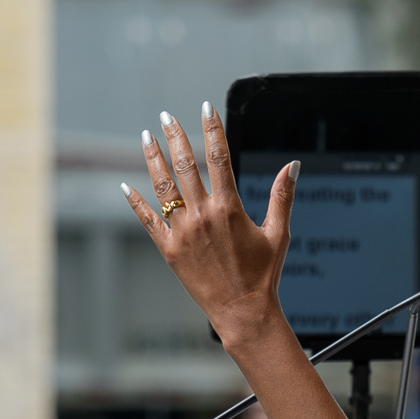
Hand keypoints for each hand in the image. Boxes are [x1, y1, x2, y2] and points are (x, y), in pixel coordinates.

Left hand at [123, 106, 297, 348]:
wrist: (242, 311)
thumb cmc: (263, 275)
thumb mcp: (279, 233)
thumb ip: (283, 196)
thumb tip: (293, 165)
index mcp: (229, 208)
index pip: (218, 156)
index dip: (211, 128)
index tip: (205, 107)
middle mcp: (202, 216)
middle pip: (185, 165)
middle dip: (174, 136)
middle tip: (166, 116)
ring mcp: (182, 232)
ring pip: (162, 187)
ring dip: (152, 159)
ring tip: (146, 137)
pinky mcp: (169, 250)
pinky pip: (147, 221)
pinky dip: (136, 202)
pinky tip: (126, 186)